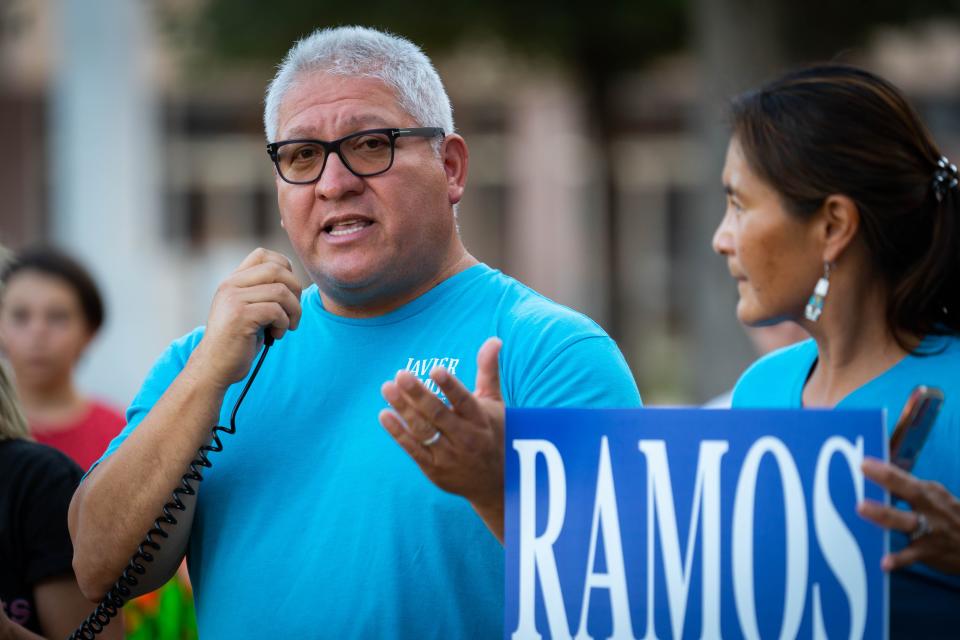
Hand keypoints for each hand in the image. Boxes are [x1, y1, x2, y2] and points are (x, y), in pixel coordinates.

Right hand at [190, 248, 301, 388]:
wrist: (214, 366)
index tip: (289, 290)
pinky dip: (284, 323)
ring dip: (293, 311)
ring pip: (281, 291)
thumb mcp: (249, 310)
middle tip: (294, 312)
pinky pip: (276, 310)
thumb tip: (295, 282)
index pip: (263, 255)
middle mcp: (231, 285)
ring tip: (287, 326)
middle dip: (296, 290)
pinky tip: (277, 335)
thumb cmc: (238, 341)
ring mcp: (234, 299)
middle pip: (277, 270)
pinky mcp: (240, 316)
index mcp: (233, 281)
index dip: (285, 268)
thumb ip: (263, 293)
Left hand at [379, 337, 504, 541]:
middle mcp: (465, 437)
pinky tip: (385, 415)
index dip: (450, 386)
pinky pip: (413, 449)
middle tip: (401, 375)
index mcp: (479, 418)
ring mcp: (448, 454)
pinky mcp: (434, 468)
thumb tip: (494, 340)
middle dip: (418, 394)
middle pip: (438, 414)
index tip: (435, 370)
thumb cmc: (493, 432)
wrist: (495, 483)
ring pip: (423, 430)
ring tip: (387, 388)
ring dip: (403, 409)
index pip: (464, 400)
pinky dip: (398, 433)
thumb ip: (488, 370)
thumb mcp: (494, 402)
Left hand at [857, 457, 959, 573]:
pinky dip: (898, 559)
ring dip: (884, 514)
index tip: (864, 462)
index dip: (886, 469)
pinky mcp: (929, 551)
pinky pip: (911, 556)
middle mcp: (931, 507)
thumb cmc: (946, 517)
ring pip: (907, 521)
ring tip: (861, 508)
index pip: (906, 476)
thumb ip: (907, 488)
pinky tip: (884, 563)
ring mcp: (931, 530)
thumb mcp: (935, 498)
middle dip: (887, 479)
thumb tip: (873, 475)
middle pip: (910, 491)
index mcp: (930, 492)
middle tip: (862, 469)